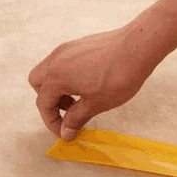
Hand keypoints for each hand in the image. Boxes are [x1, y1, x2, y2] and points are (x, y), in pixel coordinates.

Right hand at [29, 26, 154, 139]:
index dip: (52, 122)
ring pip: (50, 70)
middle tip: (70, 111)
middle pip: (39, 83)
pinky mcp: (80, 44)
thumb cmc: (118, 77)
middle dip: (49, 101)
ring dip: (59, 88)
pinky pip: (64, 62)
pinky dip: (68, 75)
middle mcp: (56, 60)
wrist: (137, 47)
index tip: (66, 132)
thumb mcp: (96, 104)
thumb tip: (65, 131)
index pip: (43, 103)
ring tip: (81, 98)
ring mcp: (67, 49)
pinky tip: (89, 82)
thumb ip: (77, 118)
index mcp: (56, 77)